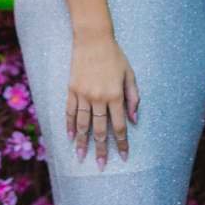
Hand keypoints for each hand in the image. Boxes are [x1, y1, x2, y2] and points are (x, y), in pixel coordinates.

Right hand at [66, 32, 138, 167]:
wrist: (93, 39)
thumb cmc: (115, 56)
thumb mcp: (130, 75)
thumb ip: (133, 98)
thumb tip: (134, 120)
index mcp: (115, 95)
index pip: (119, 126)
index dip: (121, 143)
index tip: (122, 156)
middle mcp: (98, 98)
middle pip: (99, 130)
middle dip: (101, 149)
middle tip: (101, 165)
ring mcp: (83, 94)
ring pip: (83, 124)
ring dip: (82, 142)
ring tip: (81, 157)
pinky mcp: (72, 89)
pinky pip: (70, 111)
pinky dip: (70, 125)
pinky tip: (70, 137)